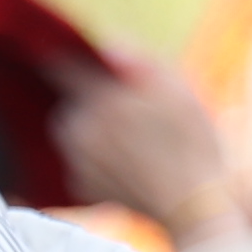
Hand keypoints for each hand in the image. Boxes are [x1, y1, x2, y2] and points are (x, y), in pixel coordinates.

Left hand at [53, 55, 241, 240]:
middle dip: (92, 101)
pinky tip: (131, 164)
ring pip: (76, 132)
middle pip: (72, 102)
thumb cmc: (192, 144)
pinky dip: (98, 159)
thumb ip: (139, 60)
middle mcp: (78, 128)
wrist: (193, 208)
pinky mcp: (81, 186)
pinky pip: (81, 161)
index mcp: (98, 98)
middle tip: (131, 111)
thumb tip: (106, 44)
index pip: (63, 66)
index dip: (62, 53)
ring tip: (134, 140)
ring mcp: (76, 160)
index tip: (57, 47)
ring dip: (94, 130)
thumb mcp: (179, 89)